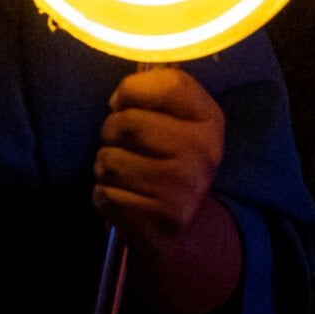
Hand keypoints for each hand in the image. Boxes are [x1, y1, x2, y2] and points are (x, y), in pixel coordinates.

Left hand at [94, 68, 225, 257]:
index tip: (125, 105)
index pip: (168, 84)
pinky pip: (106, 195)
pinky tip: (125, 199)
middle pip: (127, 123)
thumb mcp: (174, 120)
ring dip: (105, 168)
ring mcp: (185, 189)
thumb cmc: (167, 161)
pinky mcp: (163, 221)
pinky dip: (105, 197)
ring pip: (109, 160)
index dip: (132, 90)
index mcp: (209, 120)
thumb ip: (152, 93)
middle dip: (111, 132)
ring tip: (125, 175)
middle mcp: (204, 152)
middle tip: (124, 146)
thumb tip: (117, 101)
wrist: (186, 228)